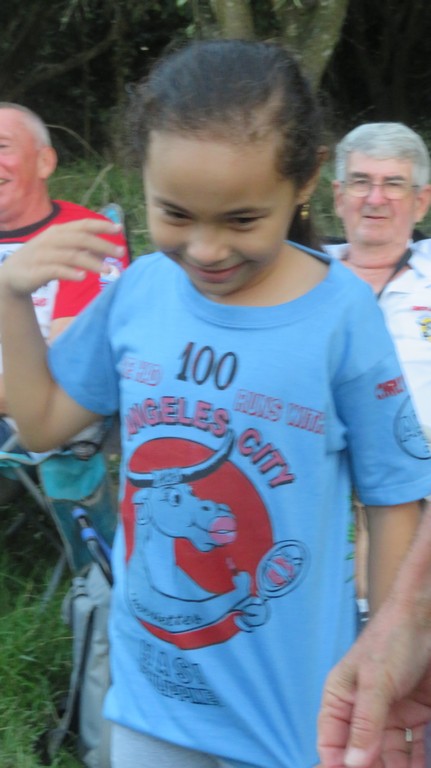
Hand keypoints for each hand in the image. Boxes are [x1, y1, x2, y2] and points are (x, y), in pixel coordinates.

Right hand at [0, 218, 123, 295]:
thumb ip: (81, 249)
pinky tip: (82, 277)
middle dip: (102, 244)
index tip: (119, 229)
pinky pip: (56, 270)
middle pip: (80, 239)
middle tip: (120, 252)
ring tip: (108, 270)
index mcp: (58, 231)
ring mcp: (43, 254)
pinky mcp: (37, 271)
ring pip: (71, 255)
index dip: (101, 225)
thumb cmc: (41, 260)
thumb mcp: (60, 250)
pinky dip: (70, 273)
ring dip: (92, 262)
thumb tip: (106, 254)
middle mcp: (51, 240)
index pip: (82, 225)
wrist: (12, 275)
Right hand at [318, 597, 430, 766]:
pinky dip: (416, 761)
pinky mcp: (413, 714)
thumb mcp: (375, 682)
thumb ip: (365, 724)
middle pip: (360, 753)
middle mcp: (362, 710)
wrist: (425, 618)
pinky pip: (413, 746)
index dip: (337, 765)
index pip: (331, 742)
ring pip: (389, 755)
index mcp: (341, 698)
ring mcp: (388, 713)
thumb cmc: (392, 639)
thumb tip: (351, 764)